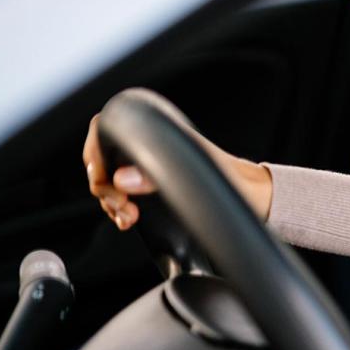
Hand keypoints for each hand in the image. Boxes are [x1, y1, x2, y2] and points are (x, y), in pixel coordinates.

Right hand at [84, 112, 273, 229]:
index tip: (105, 183)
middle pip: (102, 157)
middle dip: (103, 186)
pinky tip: (127, 220)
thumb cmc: (234, 182)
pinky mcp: (153, 183)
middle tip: (123, 208)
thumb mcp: (197, 180)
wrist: (254, 195)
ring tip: (127, 218)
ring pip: (109, 178)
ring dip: (110, 201)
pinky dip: (118, 207)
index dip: (95, 155)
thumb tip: (123, 179)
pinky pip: (122, 192)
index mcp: (158, 130)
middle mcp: (150, 143)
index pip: (104, 129)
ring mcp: (149, 163)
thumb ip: (159, 176)